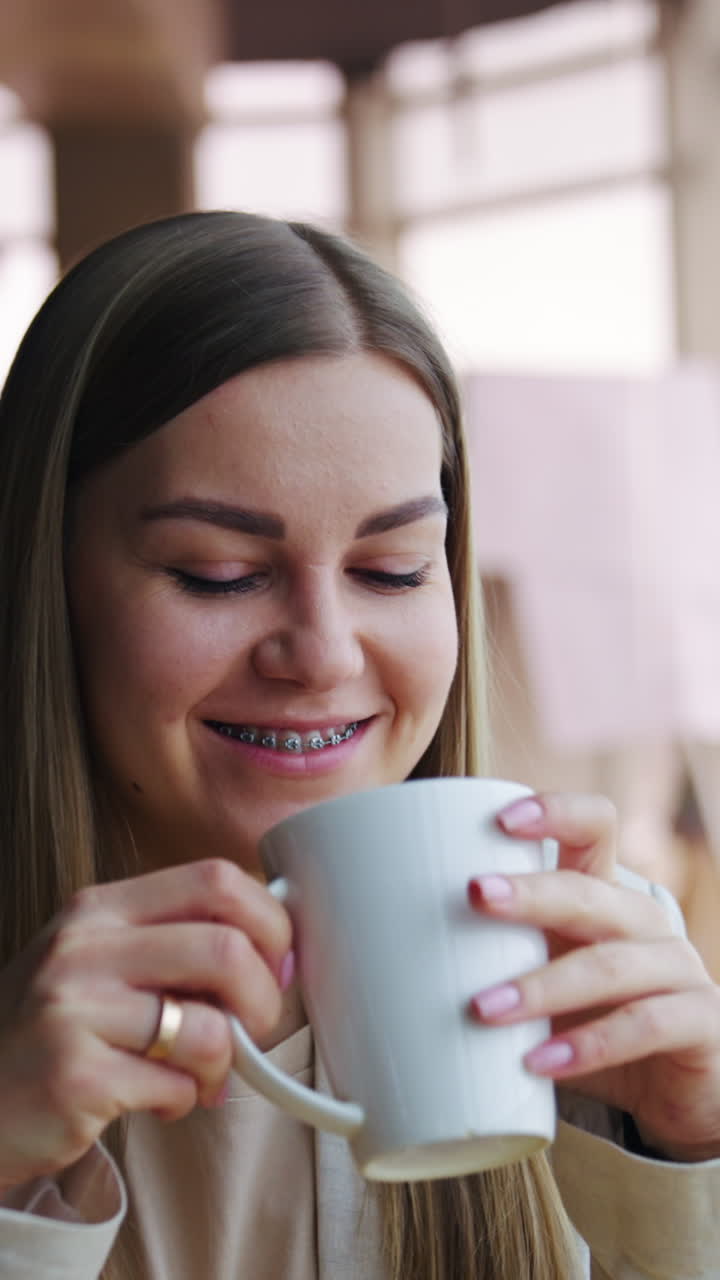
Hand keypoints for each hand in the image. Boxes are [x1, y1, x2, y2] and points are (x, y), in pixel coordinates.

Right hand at [0, 859, 290, 1190]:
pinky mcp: (75, 1079)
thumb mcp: (100, 961)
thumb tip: (280, 952)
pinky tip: (158, 1100)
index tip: (276, 960)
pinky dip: (186, 1100)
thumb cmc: (57, 1030)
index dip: (269, 920)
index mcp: (100, 909)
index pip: (215, 878)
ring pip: (209, 1028)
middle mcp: (83, 949)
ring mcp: (74, 1013)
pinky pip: (177, 1087)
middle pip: (226, 948)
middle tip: (254, 1028)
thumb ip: (175, 942)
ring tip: (202, 1076)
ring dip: (226, 1063)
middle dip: (264, 998)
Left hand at [468, 792, 719, 1162]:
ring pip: (613, 963)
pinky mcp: (697, 1025)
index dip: (554, 812)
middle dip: (531, 892)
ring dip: (544, 984)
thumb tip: (351, 946)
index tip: (499, 818)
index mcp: (601, 894)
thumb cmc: (584, 1024)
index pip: (594, 825)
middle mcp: (642, 921)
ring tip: (482, 1010)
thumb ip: (476, 960)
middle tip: (473, 898)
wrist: (674, 1092)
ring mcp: (678, 970)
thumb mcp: (533, 981)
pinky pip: (646, 1027)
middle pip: (591, 890)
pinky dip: (589, 1045)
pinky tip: (540, 1062)